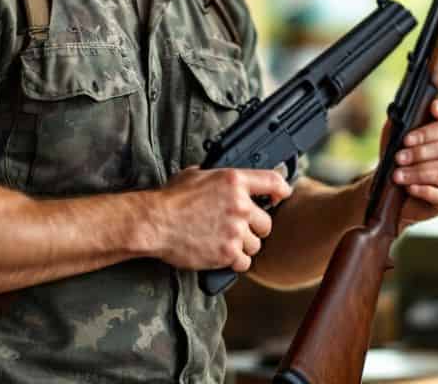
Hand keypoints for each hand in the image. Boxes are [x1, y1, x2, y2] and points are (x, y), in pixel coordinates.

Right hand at [150, 168, 291, 271]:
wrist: (155, 223)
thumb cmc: (170, 199)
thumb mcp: (196, 174)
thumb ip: (217, 177)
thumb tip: (224, 179)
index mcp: (235, 181)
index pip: (273, 182)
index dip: (282, 189)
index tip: (281, 196)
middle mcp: (240, 205)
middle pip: (267, 222)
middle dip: (255, 227)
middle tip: (240, 228)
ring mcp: (236, 230)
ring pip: (256, 244)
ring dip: (244, 245)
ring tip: (226, 243)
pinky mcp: (228, 253)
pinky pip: (244, 262)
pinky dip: (236, 262)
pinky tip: (223, 256)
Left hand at [387, 95, 437, 225]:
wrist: (393, 193)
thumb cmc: (397, 161)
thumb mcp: (392, 139)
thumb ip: (397, 125)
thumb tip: (397, 117)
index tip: (434, 109)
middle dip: (420, 151)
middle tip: (399, 157)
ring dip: (417, 172)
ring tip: (398, 175)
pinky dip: (424, 190)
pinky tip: (410, 188)